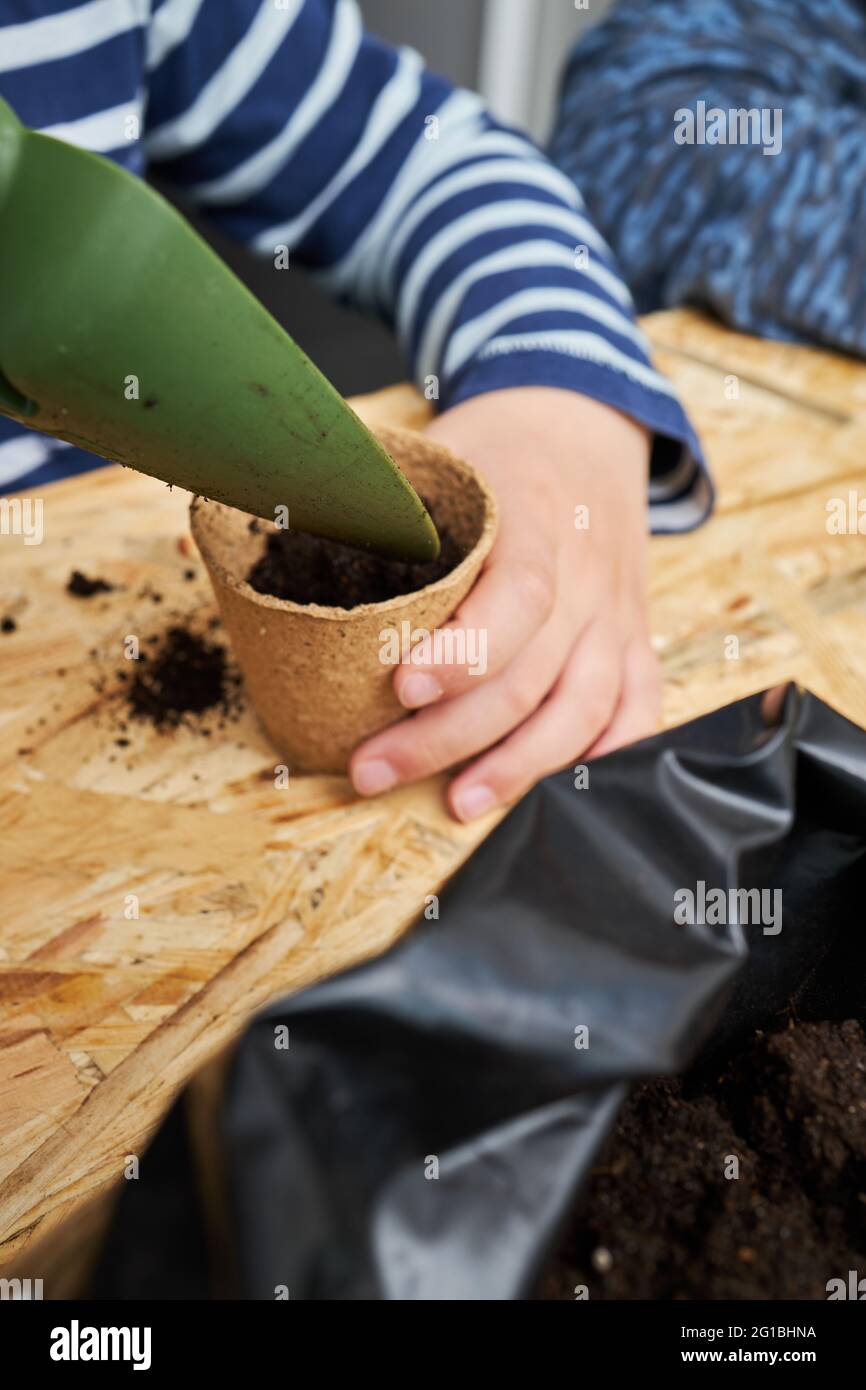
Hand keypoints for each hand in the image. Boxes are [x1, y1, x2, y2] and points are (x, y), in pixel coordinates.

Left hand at [349, 387, 660, 819]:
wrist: (580, 422)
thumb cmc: (495, 448)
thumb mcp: (441, 453)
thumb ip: (381, 500)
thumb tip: (280, 532)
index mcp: (535, 516)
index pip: (521, 598)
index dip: (465, 654)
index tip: (400, 687)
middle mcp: (586, 573)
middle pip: (532, 675)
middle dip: (449, 736)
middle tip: (372, 769)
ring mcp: (615, 612)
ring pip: (583, 707)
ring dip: (519, 766)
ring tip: (456, 804)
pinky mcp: (633, 638)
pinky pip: (637, 708)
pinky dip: (605, 755)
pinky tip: (551, 789)